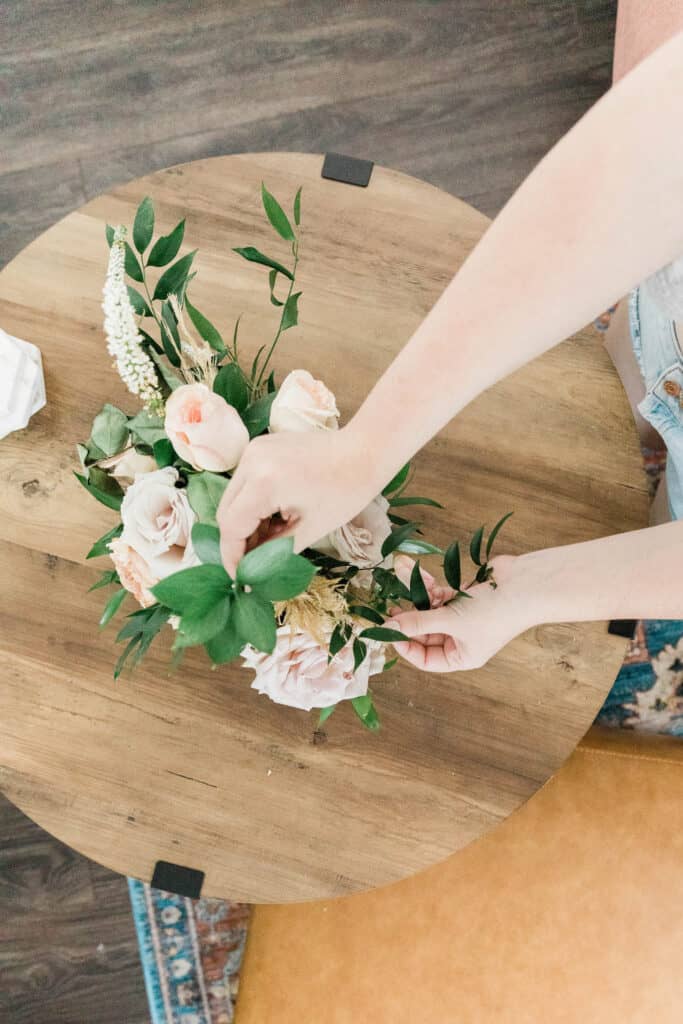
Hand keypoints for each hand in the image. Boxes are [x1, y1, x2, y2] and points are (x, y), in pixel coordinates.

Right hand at [217, 426, 384, 575]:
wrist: (364, 451)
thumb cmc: (345, 491)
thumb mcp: (309, 529)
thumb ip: (273, 551)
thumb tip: (251, 568)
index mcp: (264, 483)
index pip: (231, 527)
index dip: (232, 556)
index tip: (242, 577)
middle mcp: (251, 462)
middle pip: (226, 512)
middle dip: (238, 541)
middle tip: (257, 561)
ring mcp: (253, 450)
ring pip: (233, 498)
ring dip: (246, 522)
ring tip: (273, 536)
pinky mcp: (260, 447)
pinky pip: (245, 482)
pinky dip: (253, 503)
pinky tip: (277, 514)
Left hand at [390, 555, 537, 671]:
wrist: (526, 584)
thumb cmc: (494, 612)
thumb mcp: (451, 620)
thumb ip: (418, 623)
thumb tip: (388, 626)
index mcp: (461, 657)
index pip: (425, 659)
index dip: (405, 646)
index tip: (389, 629)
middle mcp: (460, 639)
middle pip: (424, 632)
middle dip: (407, 615)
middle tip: (387, 603)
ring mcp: (462, 617)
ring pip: (428, 609)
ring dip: (414, 592)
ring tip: (398, 573)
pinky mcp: (463, 596)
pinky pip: (438, 593)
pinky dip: (425, 582)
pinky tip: (411, 568)